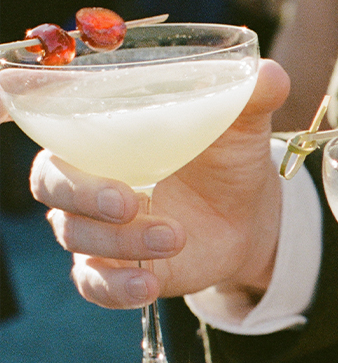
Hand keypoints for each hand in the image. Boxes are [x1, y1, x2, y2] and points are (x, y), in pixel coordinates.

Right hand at [21, 57, 290, 310]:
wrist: (248, 214)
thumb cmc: (225, 155)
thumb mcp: (239, 124)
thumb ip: (248, 96)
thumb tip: (270, 74)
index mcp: (99, 131)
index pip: (49, 126)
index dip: (43, 129)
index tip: (68, 137)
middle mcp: (84, 178)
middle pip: (51, 185)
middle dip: (84, 195)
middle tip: (128, 201)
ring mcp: (95, 227)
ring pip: (76, 236)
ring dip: (121, 242)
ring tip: (176, 237)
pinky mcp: (114, 269)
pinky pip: (94, 284)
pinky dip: (116, 288)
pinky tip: (147, 285)